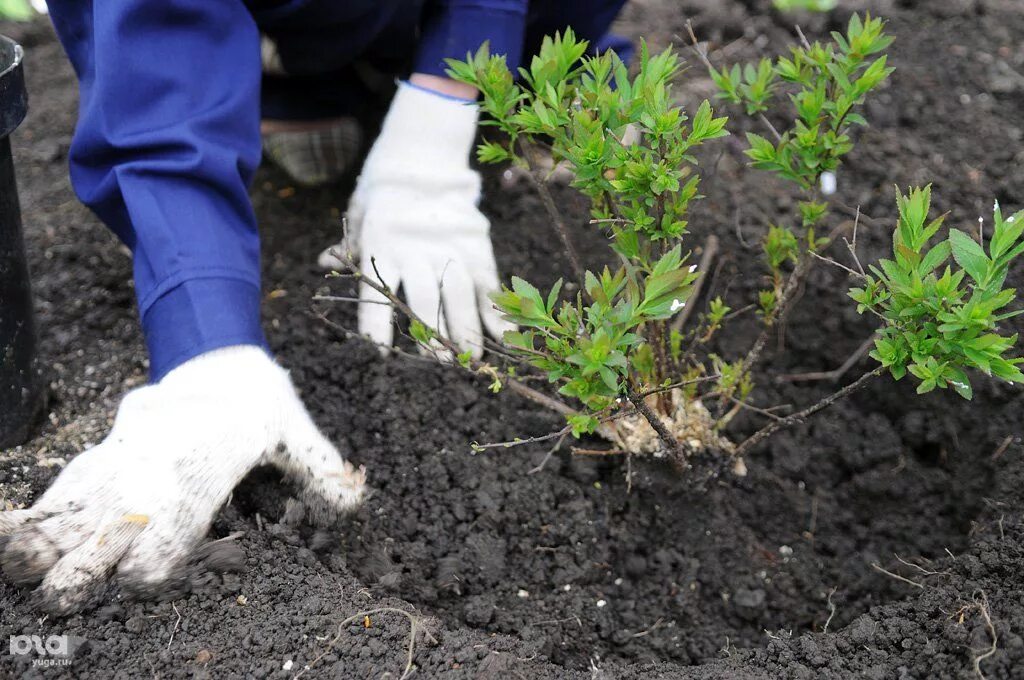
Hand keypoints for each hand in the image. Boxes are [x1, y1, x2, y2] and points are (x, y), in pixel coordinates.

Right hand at [0, 346, 365, 613]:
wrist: (220, 348)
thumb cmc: (260, 396)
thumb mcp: (296, 430)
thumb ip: (321, 468)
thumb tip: (355, 502)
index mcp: (201, 465)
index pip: (168, 529)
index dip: (153, 565)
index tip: (147, 582)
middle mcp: (155, 464)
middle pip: (111, 522)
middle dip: (88, 561)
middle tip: (68, 593)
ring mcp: (126, 453)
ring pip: (78, 500)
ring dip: (51, 536)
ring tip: (22, 567)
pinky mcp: (110, 447)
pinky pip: (68, 479)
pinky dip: (43, 504)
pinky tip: (15, 528)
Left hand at [318, 82, 511, 357]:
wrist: (421, 155)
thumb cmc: (384, 194)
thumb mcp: (360, 217)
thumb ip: (348, 246)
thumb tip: (323, 262)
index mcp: (381, 247)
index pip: (377, 295)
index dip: (378, 327)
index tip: (381, 355)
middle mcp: (416, 250)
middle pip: (426, 302)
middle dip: (434, 337)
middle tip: (441, 364)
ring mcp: (449, 247)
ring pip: (460, 296)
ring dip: (467, 331)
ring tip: (472, 359)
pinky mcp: (476, 244)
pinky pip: (488, 282)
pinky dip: (496, 309)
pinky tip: (503, 335)